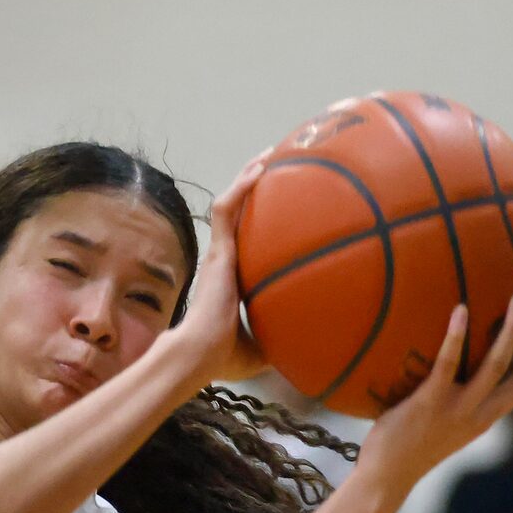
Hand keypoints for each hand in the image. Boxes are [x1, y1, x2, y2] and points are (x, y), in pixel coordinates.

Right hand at [165, 158, 268, 387]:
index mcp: (233, 279)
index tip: (279, 209)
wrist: (200, 354)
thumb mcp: (264, 345)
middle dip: (254, 189)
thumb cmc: (225, 355)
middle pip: (238, 215)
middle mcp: (224, 260)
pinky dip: (240, 188)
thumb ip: (283, 336)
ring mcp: (220, 253)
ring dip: (247, 178)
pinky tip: (258, 169)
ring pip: (230, 204)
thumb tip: (312, 348)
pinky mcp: (218, 251)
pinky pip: (226, 210)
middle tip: (275, 169)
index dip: (260, 222)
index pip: (247, 242)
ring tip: (268, 157)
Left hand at [351, 298, 512, 500]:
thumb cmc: (407, 447)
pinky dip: (456, 336)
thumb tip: (453, 370)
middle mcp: (480, 414)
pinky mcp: (430, 402)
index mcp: (485, 418)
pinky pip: (448, 364)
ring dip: (509, 329)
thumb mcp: (445, 426)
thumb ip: (457, 403)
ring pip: (496, 365)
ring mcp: (457, 408)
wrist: (386, 477)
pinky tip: (460, 310)